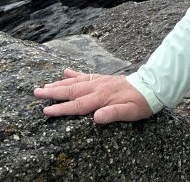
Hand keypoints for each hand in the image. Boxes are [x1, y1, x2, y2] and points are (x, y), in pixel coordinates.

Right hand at [33, 68, 152, 123]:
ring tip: (44, 85)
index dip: (61, 109)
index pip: (77, 105)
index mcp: (102, 97)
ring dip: (60, 84)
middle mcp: (98, 87)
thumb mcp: (131, 112)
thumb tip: (96, 117)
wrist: (153, 86)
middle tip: (36, 92)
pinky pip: (86, 75)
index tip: (45, 110)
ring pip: (76, 82)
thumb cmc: (141, 103)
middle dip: (53, 93)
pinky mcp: (104, 78)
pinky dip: (74, 73)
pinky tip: (65, 71)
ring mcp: (100, 81)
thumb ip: (113, 113)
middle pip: (72, 90)